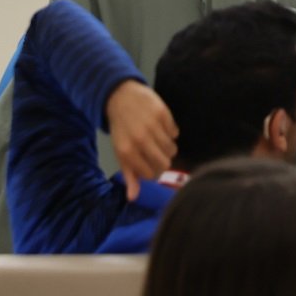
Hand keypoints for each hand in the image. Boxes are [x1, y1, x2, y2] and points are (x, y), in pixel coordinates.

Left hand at [104, 79, 177, 199]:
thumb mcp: (120, 153)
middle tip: (157, 154)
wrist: (120, 97)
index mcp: (128, 152)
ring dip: (168, 147)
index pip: (151, 174)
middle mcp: (140, 140)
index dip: (152, 172)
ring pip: (172, 149)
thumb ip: (129, 176)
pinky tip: (161, 128)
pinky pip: (175, 132)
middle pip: (165, 163)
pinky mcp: (162, 113)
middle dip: (163, 161)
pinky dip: (171, 133)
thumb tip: (133, 198)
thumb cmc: (121, 129)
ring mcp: (152, 126)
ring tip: (159, 141)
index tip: (150, 165)